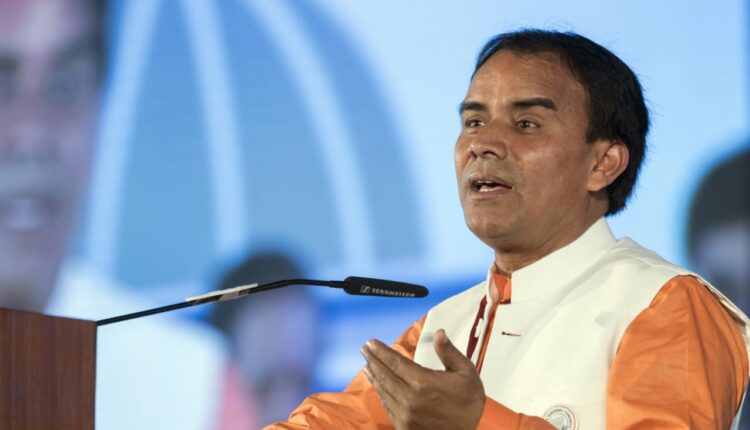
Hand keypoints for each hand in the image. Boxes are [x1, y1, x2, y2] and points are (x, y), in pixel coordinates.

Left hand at [360, 329, 484, 429]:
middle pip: (385, 375)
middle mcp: (410, 398)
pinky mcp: (404, 426)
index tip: (371, 343)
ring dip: (374, 376)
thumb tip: (439, 333)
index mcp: (423, 382)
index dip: (381, 351)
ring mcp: (405, 414)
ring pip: (384, 391)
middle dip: (373, 360)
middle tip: (364, 349)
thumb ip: (449, 352)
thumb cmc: (469, 405)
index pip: (395, 362)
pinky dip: (381, 394)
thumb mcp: (466, 373)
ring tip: (367, 365)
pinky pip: (387, 406)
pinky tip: (379, 387)